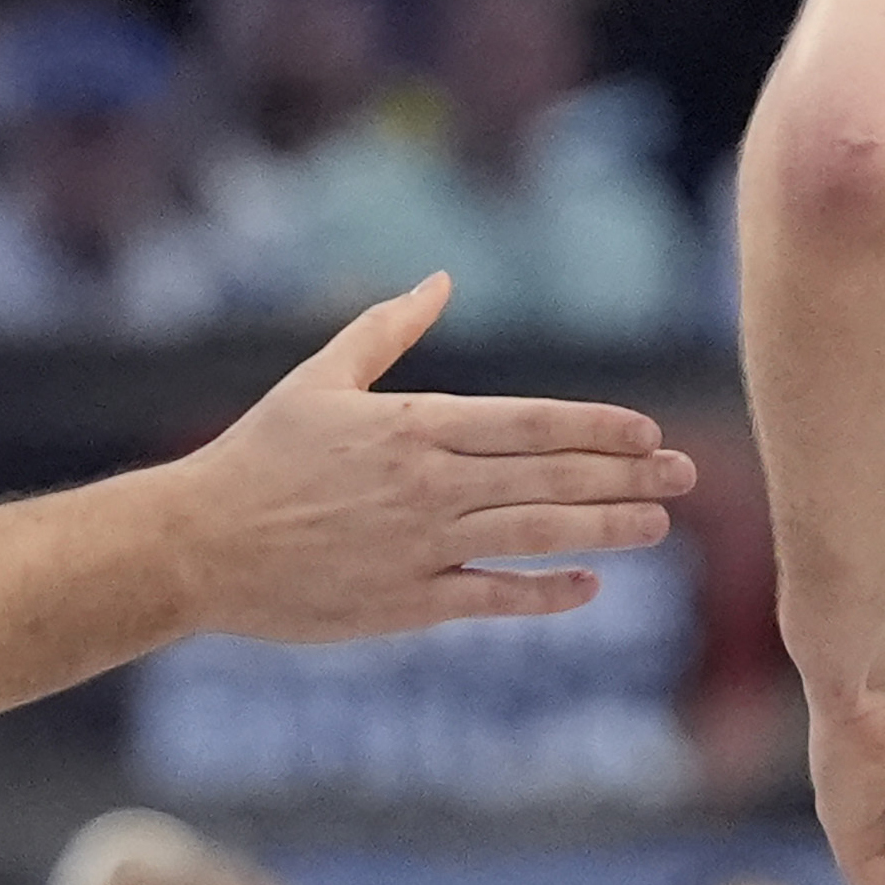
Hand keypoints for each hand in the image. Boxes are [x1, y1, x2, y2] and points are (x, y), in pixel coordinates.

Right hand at [168, 273, 694, 640]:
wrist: (200, 544)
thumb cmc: (258, 454)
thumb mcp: (321, 378)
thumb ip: (387, 329)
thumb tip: (440, 280)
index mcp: (412, 425)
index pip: (528, 423)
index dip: (596, 427)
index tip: (646, 431)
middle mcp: (428, 485)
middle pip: (548, 477)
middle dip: (625, 476)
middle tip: (684, 476)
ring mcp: (421, 548)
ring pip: (535, 535)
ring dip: (605, 530)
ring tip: (657, 526)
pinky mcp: (407, 605)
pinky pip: (493, 598)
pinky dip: (545, 592)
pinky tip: (587, 586)